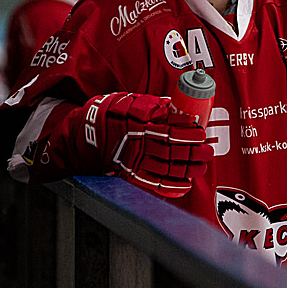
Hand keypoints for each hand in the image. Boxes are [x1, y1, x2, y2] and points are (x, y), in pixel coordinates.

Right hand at [80, 92, 212, 197]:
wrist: (78, 137)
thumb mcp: (123, 101)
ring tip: (201, 166)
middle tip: (207, 150)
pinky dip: (170, 186)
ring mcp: (132, 160)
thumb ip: (148, 104)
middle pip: (170, 148)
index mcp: (137, 122)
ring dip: (186, 167)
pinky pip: (152, 183)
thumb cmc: (104, 116)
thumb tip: (172, 105)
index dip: (186, 129)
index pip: (168, 125)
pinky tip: (185, 185)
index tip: (199, 129)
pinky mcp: (129, 174)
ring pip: (165, 166)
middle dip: (192, 150)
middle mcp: (136, 142)